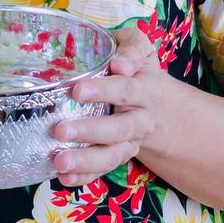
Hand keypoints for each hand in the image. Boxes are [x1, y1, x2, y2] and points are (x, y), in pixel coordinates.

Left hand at [49, 26, 166, 186]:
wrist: (162, 106)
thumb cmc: (138, 69)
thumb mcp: (140, 49)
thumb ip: (131, 46)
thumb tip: (120, 63)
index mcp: (144, 89)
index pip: (125, 89)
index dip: (103, 90)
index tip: (78, 91)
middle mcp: (141, 119)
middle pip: (119, 129)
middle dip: (90, 131)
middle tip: (61, 130)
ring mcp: (130, 142)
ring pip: (113, 155)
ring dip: (86, 161)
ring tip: (61, 161)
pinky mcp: (118, 156)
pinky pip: (104, 169)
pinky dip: (85, 176)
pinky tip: (64, 177)